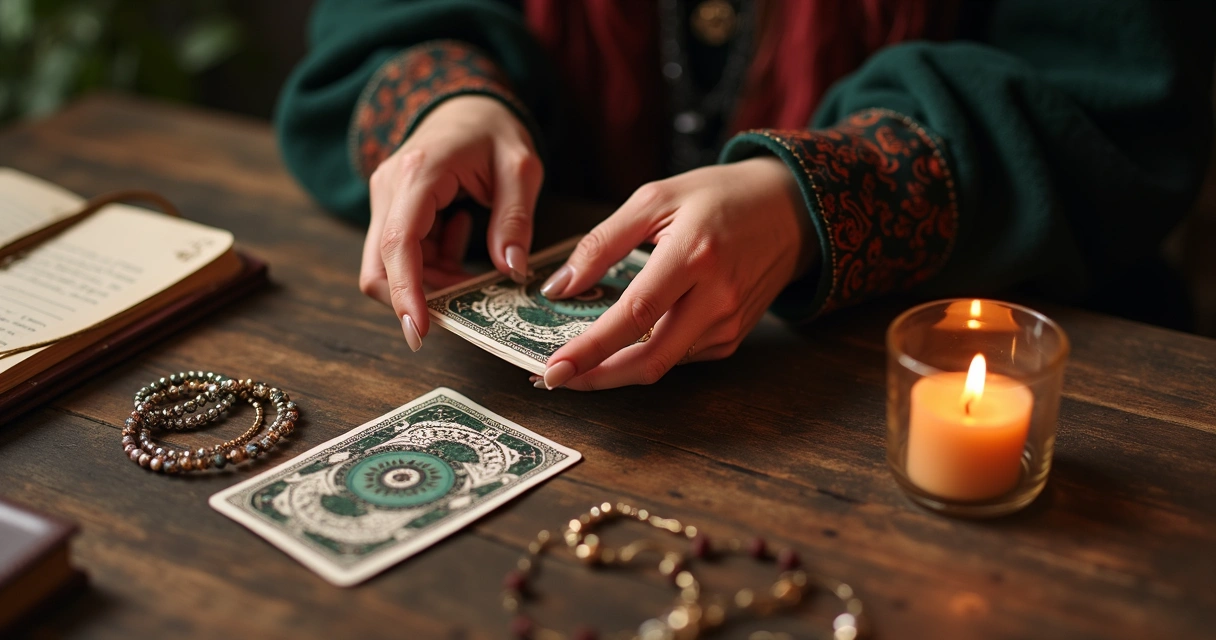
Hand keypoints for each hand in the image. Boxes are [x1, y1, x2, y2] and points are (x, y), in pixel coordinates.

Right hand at [360, 95, 542, 350]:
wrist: (467, 102)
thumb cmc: (494, 130)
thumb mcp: (520, 168)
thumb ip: (516, 219)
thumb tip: (510, 272)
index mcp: (418, 173)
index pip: (399, 244)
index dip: (406, 292)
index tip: (420, 331)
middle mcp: (390, 187)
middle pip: (379, 266)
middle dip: (417, 298)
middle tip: (464, 311)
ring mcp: (385, 199)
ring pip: (391, 266)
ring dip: (432, 283)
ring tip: (477, 269)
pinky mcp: (391, 209)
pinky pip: (402, 255)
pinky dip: (432, 266)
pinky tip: (462, 238)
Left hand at [535, 157, 815, 389]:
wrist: (792, 209)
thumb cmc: (720, 196)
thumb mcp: (654, 199)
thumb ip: (602, 243)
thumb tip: (560, 286)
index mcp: (693, 255)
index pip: (633, 315)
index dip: (590, 349)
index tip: (553, 369)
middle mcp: (716, 297)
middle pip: (649, 360)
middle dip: (596, 378)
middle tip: (555, 378)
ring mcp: (729, 322)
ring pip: (662, 363)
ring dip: (617, 369)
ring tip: (579, 359)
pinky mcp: (734, 336)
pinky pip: (680, 356)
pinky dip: (646, 354)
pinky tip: (625, 342)